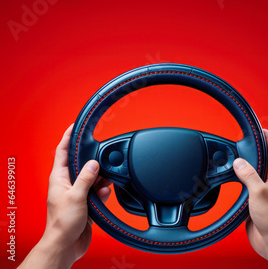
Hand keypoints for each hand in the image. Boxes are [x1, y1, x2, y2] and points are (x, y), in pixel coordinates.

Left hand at [19, 124, 111, 268]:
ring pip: (92, 177)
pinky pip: (97, 190)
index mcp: (58, 178)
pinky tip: (104, 193)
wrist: (66, 244)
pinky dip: (103, 191)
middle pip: (81, 164)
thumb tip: (93, 163)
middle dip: (93, 161)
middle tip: (102, 157)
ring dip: (100, 179)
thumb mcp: (76, 196)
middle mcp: (67, 184)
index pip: (62, 152)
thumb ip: (86, 178)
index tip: (75, 127)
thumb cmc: (63, 223)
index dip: (68, 138)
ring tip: (105, 181)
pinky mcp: (85, 202)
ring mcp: (76, 193)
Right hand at [233, 129, 267, 268]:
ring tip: (237, 155)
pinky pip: (248, 186)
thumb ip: (249, 175)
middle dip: (255, 149)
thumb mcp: (259, 192)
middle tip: (246, 139)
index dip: (267, 139)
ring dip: (247, 165)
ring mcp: (264, 191)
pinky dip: (241, 180)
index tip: (261, 128)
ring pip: (255, 173)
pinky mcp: (256, 201)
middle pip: (263, 160)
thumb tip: (239, 162)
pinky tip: (234, 178)